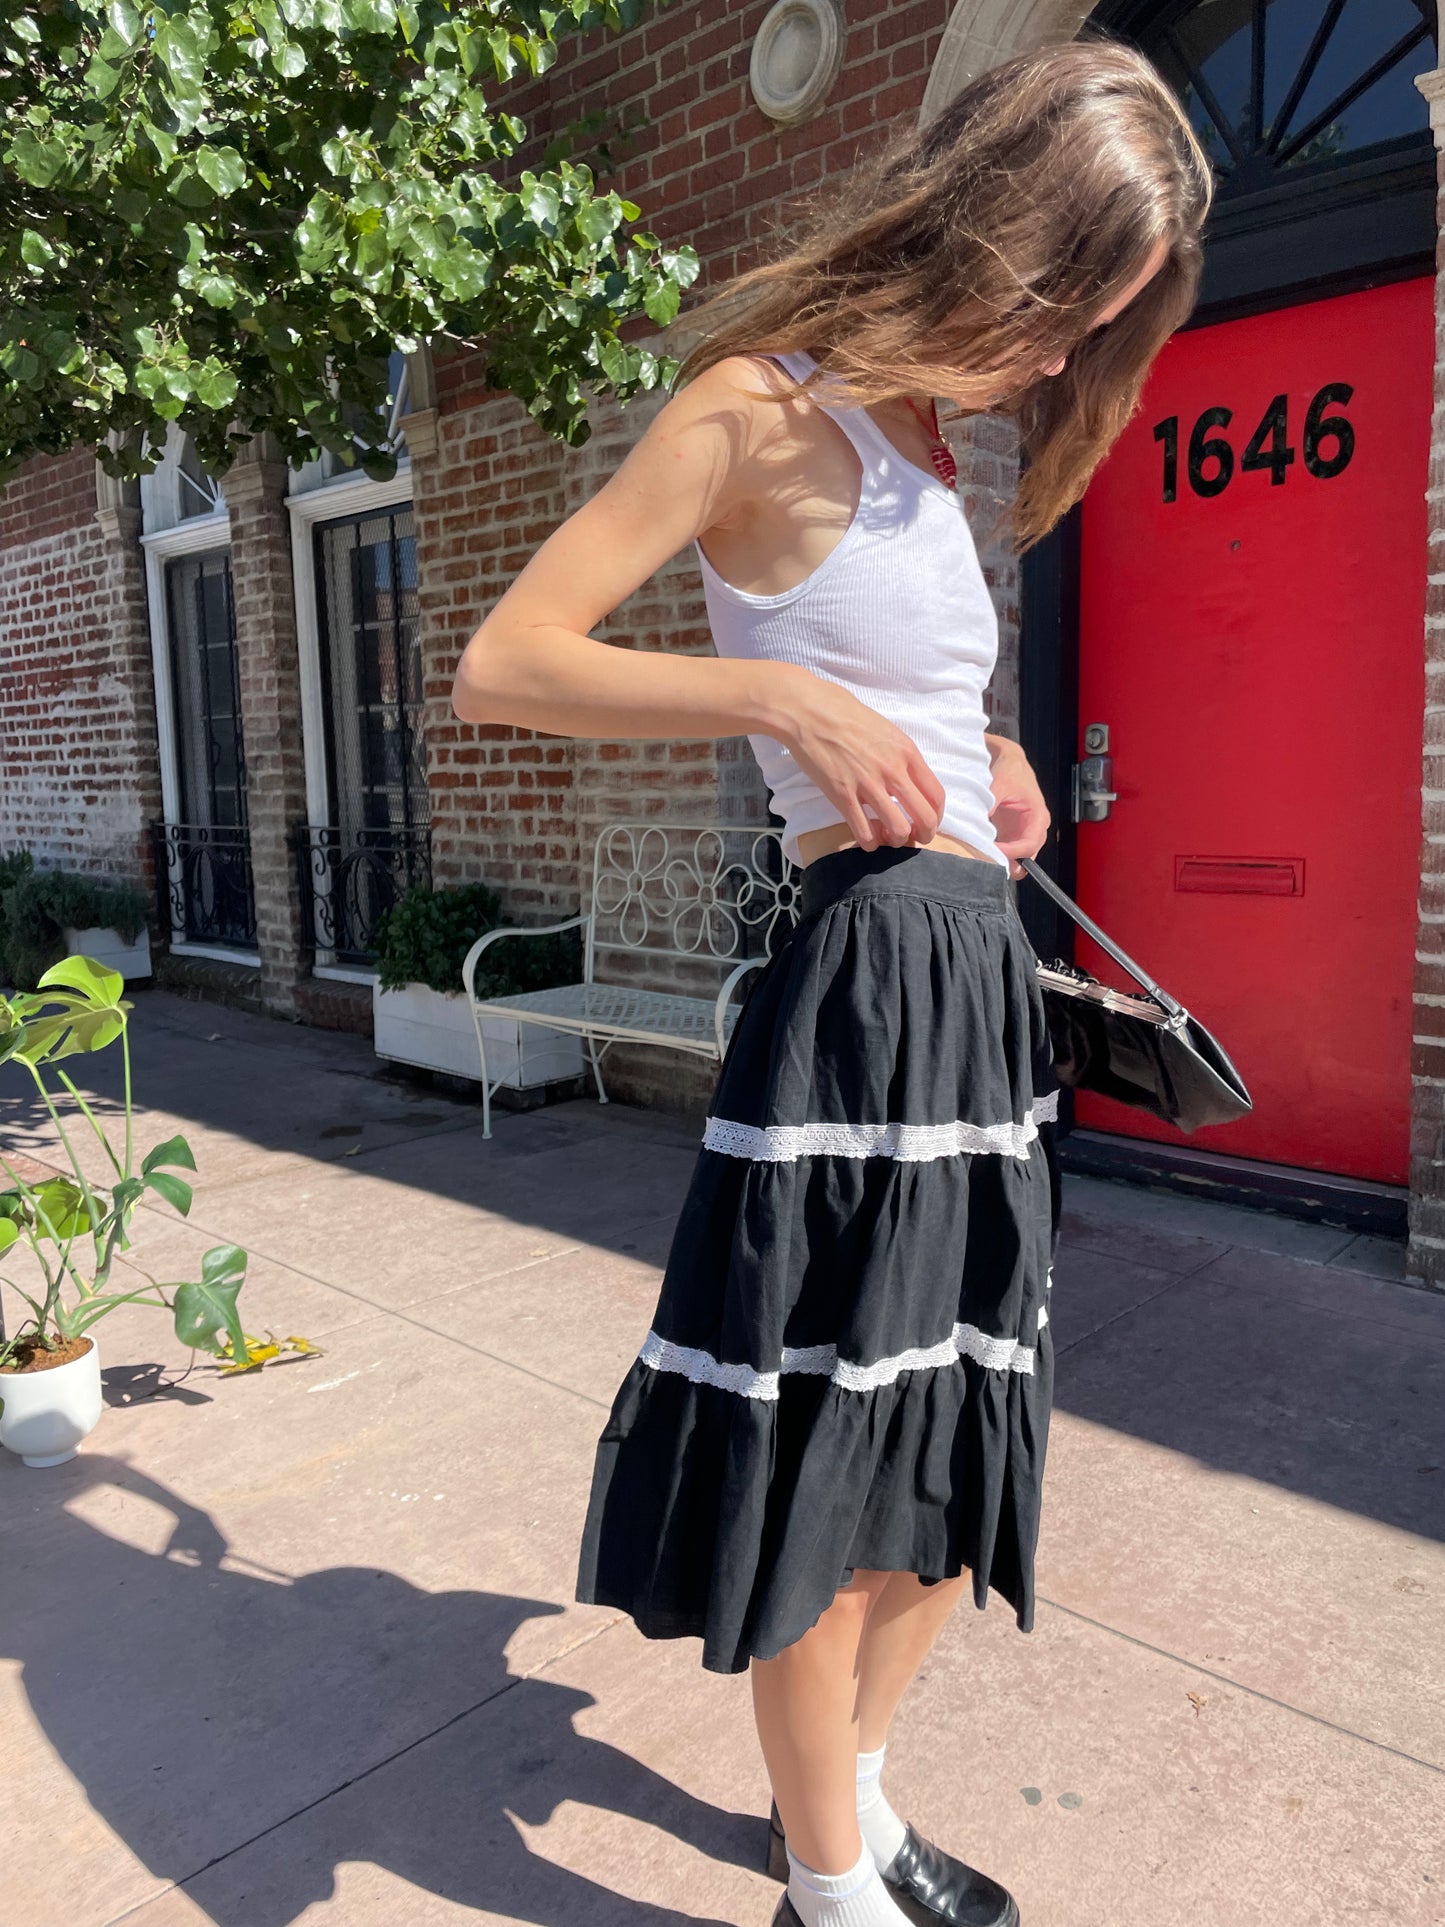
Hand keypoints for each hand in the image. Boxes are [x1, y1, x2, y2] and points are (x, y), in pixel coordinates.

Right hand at [781, 669, 946, 850]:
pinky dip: (870, 843)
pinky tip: (867, 840)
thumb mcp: (887, 731)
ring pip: (898, 829)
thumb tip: (908, 781)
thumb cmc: (846, 715)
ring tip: (887, 837)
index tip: (928, 823)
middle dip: (923, 835)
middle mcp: (893, 770)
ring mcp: (868, 784)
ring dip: (896, 841)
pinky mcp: (842, 795)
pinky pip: (864, 831)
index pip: (936, 795)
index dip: (936, 817)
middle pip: (924, 817)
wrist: (810, 711)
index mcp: (907, 752)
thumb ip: (901, 757)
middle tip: (913, 838)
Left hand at [985, 735, 1050, 879]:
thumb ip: (991, 802)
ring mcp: (1023, 830)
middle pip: (1028, 855)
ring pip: (1019, 855)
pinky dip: (999, 854)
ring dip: (1005, 861)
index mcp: (1038, 815)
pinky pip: (1009, 849)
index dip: (1013, 852)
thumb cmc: (1010, 769)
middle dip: (1011, 862)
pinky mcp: (1012, 831)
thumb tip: (982, 820)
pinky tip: (985, 855)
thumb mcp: (1000, 783)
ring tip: (987, 864)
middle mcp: (1034, 826)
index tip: (994, 851)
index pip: (1030, 843)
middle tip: (991, 866)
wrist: (1007, 759)